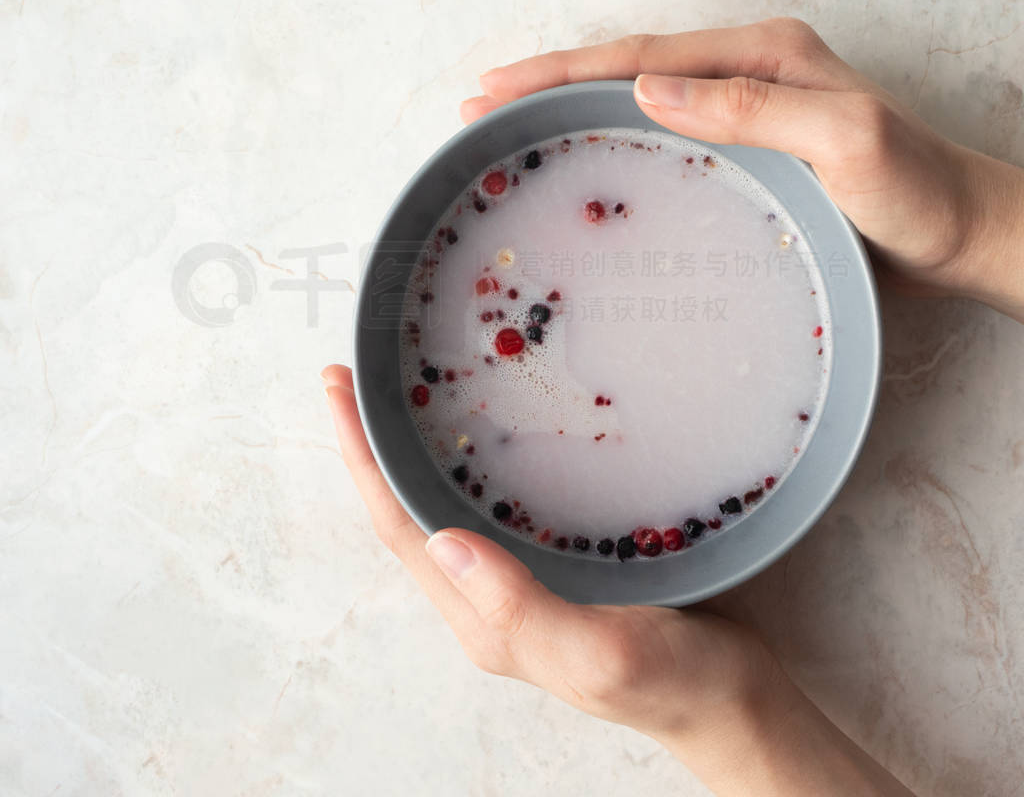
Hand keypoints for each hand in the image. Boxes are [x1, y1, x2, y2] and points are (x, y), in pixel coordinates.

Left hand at [323, 364, 914, 794]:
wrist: (733, 700)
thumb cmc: (676, 684)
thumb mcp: (601, 652)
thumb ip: (520, 608)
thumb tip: (441, 542)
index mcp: (484, 618)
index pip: (401, 529)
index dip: (363, 460)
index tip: (339, 392)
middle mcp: (488, 598)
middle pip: (408, 512)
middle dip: (372, 446)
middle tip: (353, 378)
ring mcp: (519, 581)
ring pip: (445, 504)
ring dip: (411, 450)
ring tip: (399, 393)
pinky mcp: (551, 565)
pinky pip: (490, 504)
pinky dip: (466, 461)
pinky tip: (482, 428)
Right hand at [462, 19, 1023, 321]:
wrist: (953, 232)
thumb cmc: (912, 191)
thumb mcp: (844, 139)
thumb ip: (753, 106)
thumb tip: (648, 87)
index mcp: (762, 55)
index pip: (642, 54)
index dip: (564, 70)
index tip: (498, 87)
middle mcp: (746, 70)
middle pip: (628, 67)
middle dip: (550, 82)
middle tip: (481, 104)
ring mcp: (742, 108)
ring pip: (638, 98)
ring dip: (573, 109)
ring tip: (512, 127)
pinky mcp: (742, 147)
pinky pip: (662, 135)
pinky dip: (612, 139)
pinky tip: (583, 159)